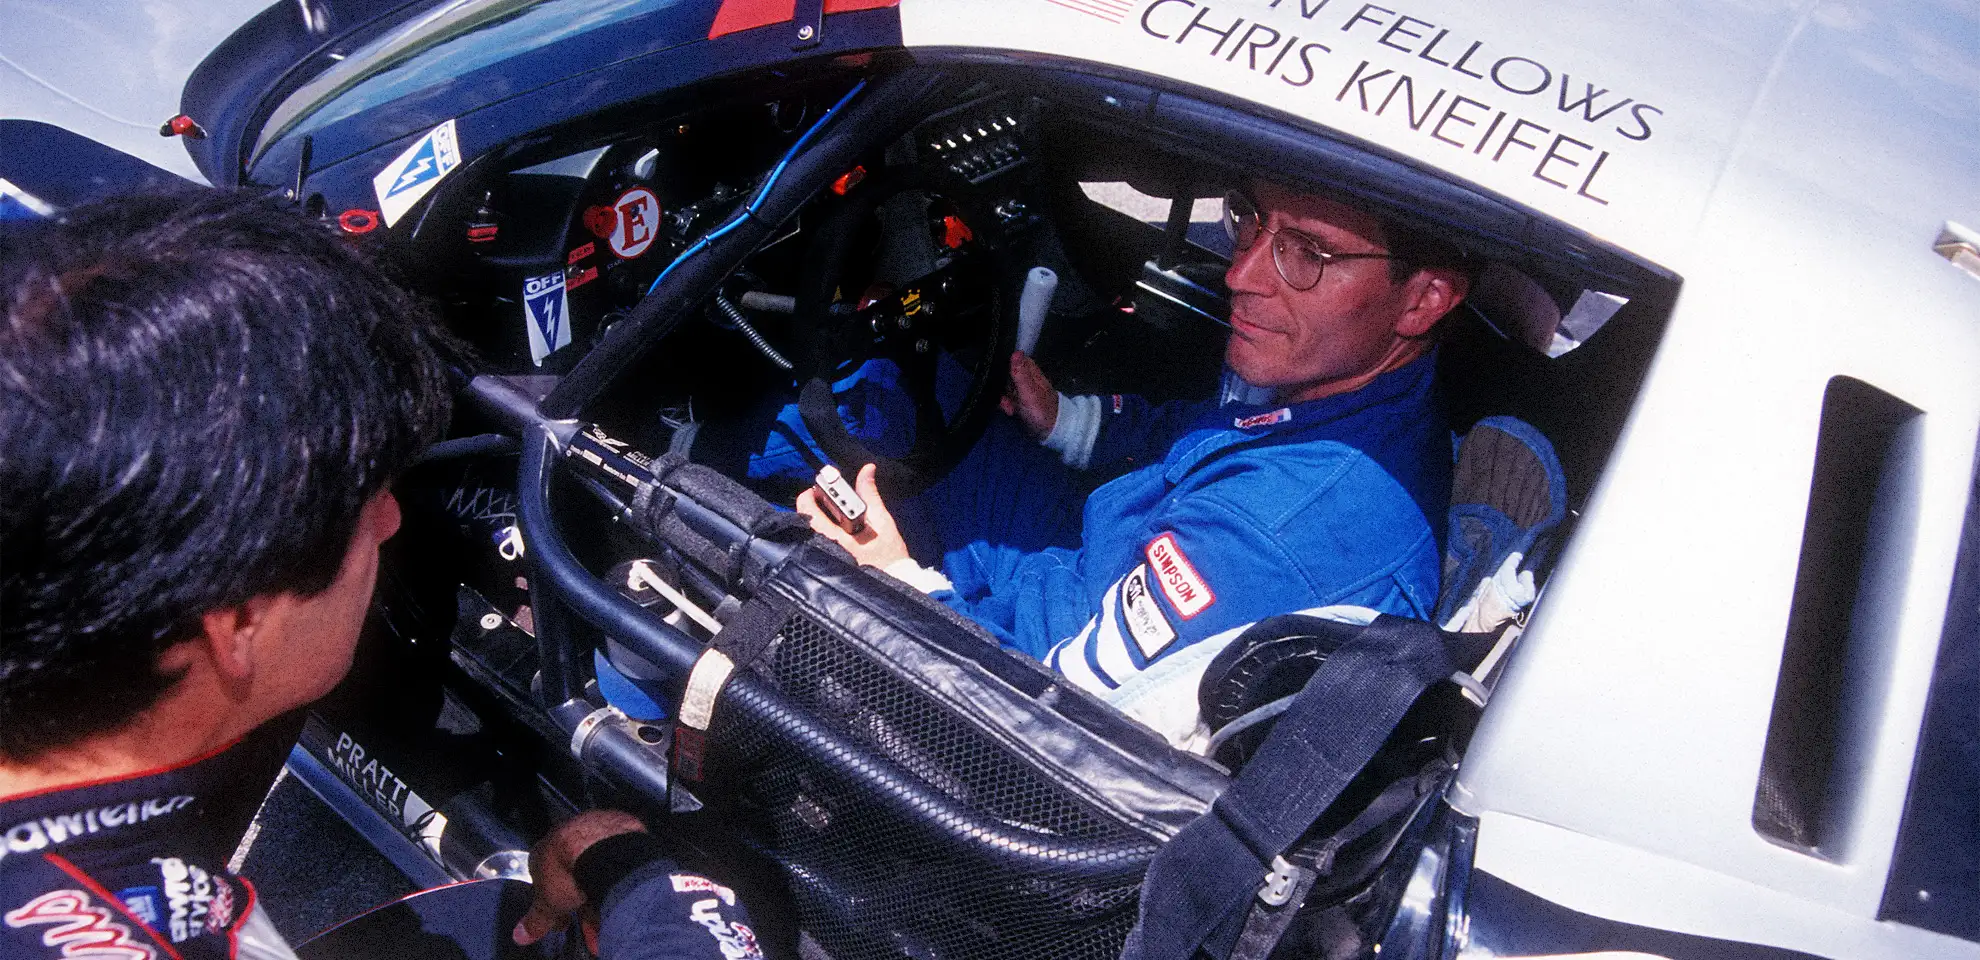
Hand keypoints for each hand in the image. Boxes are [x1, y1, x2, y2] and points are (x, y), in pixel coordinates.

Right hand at [513, 810, 647, 948]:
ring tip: (610, 912)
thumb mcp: (548, 905)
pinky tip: (624, 892)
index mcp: (544, 850)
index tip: (563, 919)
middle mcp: (567, 833)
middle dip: (579, 898)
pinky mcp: (621, 825)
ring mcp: (594, 826)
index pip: (545, 878)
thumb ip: (536, 920)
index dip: (553, 902)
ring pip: (596, 863)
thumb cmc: (568, 874)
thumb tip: (520, 935)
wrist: (605, 850)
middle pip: (572, 870)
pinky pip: (617, 854)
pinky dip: (618, 873)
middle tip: (589, 919)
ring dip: (601, 888)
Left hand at [795, 463, 909, 568]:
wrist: (893, 582)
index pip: (810, 509)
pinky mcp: (823, 563)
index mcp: (836, 535)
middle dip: (812, 502)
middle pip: (804, 518)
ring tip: (831, 514)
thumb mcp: (882, 521)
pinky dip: (819, 531)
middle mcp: (824, 546)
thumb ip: (870, 494)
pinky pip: (812, 541)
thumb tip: (867, 470)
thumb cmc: (888, 555)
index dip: (813, 492)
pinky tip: (833, 531)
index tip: (821, 486)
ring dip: (815, 517)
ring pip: (807, 530)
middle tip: (824, 498)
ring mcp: (822, 556)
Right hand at [1000, 351, 1058, 438]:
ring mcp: (1021, 388)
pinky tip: (1010, 412)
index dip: (1001, 366)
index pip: (1011, 358)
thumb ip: (1021, 374)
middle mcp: (1024, 376)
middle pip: (1004, 373)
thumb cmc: (1042, 411)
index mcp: (1030, 370)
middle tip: (1005, 398)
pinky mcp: (1017, 400)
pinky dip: (1005, 404)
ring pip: (1002, 386)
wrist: (1050, 431)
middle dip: (999, 385)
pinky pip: (1005, 397)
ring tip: (1010, 408)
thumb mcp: (1029, 392)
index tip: (996, 377)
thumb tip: (1016, 352)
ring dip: (1002, 398)